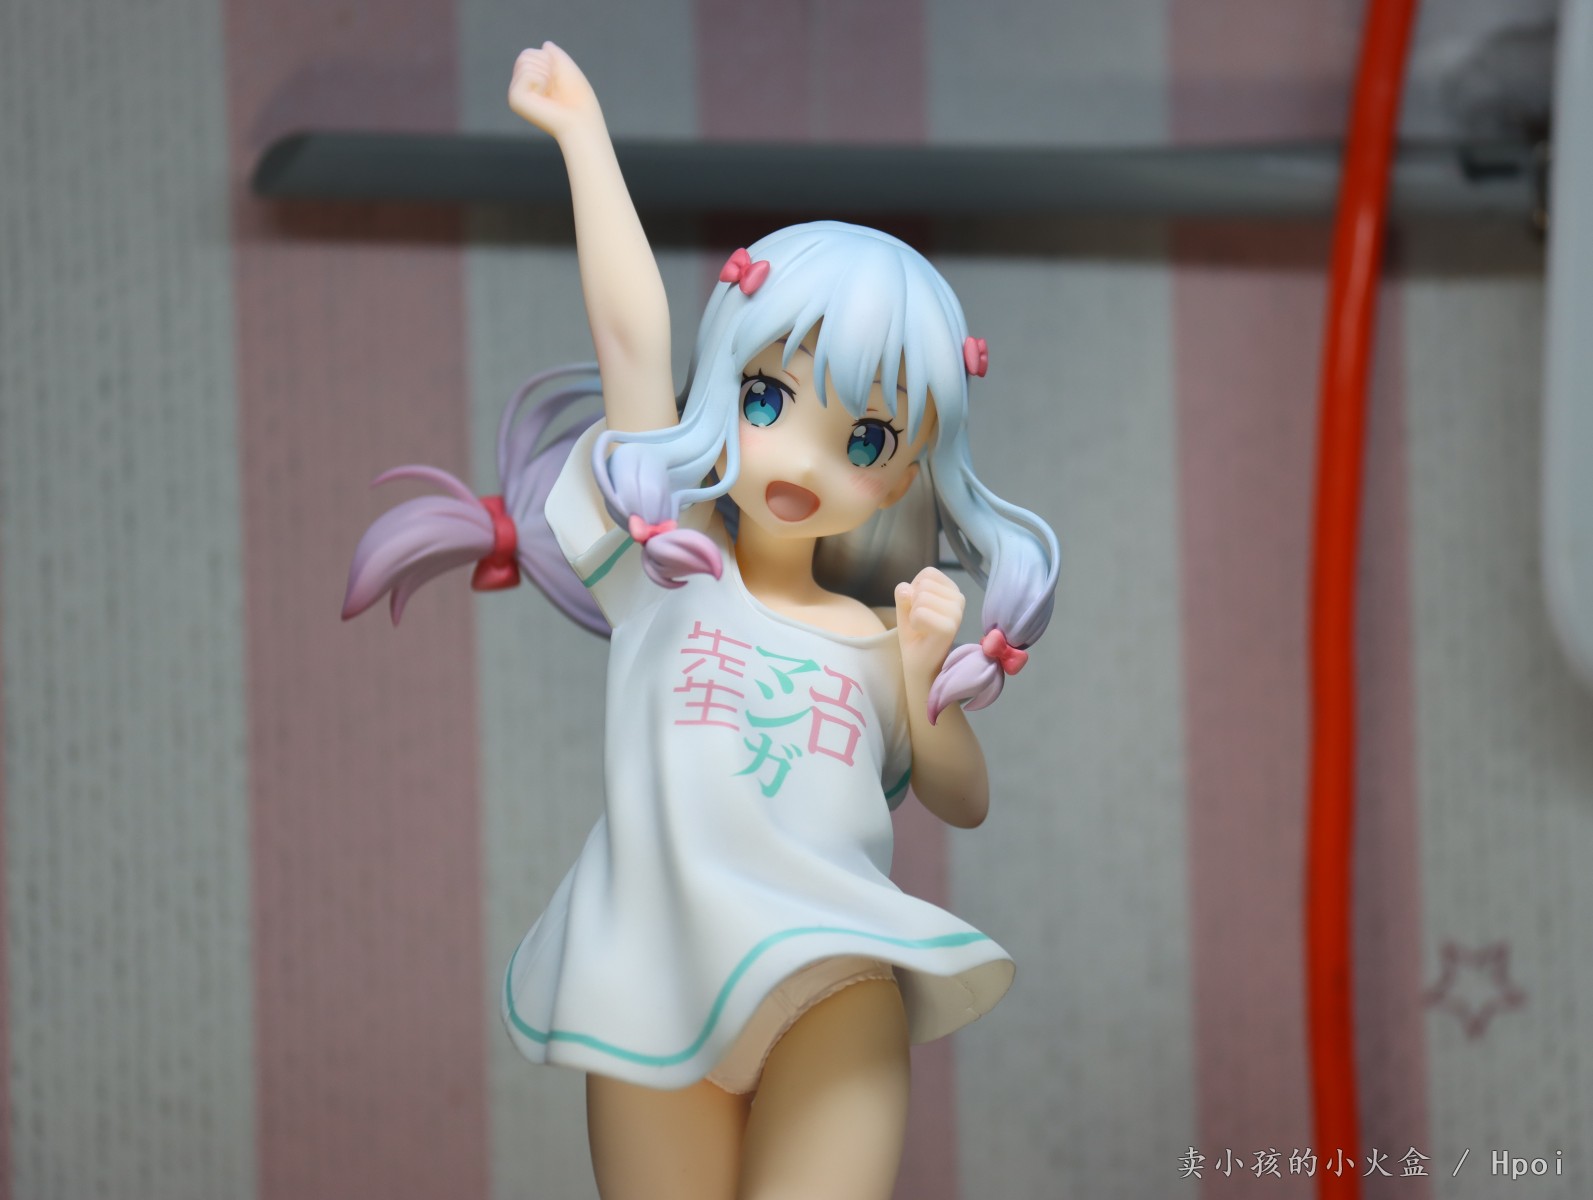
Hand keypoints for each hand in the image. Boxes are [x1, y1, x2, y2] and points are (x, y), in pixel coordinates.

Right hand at [508, 41, 602, 138]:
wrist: (581, 120)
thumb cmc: (578, 98)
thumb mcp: (566, 68)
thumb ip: (554, 54)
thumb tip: (545, 45)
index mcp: (529, 81)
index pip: (528, 53)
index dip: (548, 61)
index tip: (557, 79)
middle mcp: (519, 88)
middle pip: (524, 55)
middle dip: (546, 65)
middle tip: (554, 87)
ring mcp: (515, 94)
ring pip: (524, 61)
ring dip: (546, 74)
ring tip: (551, 94)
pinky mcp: (515, 100)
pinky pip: (527, 73)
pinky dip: (542, 80)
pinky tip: (546, 98)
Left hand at [894, 567, 964, 690]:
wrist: (917, 662)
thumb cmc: (915, 633)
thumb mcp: (906, 606)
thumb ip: (904, 592)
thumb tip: (905, 589)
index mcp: (952, 590)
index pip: (928, 573)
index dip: (914, 589)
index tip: (919, 608)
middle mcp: (959, 599)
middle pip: (924, 584)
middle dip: (913, 603)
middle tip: (920, 621)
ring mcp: (956, 613)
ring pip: (921, 597)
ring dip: (913, 614)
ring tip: (922, 627)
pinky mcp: (949, 627)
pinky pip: (920, 612)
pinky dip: (914, 623)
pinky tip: (923, 634)